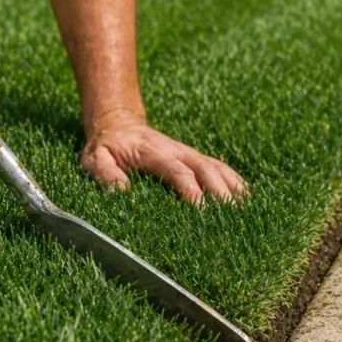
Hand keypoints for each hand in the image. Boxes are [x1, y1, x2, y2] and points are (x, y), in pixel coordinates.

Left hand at [81, 110, 247, 204]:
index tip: (201, 211)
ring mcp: (188, 154)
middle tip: (232, 218)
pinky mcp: (193, 158)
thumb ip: (106, 174)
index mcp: (154, 153)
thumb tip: (122, 193)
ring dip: (233, 188)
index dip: (192, 191)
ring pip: (217, 168)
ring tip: (247, 211)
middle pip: (206, 170)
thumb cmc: (106, 147)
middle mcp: (177, 151)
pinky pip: (219, 168)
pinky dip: (234, 181)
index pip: (178, 172)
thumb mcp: (95, 159)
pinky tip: (246, 199)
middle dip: (221, 193)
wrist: (117, 122)